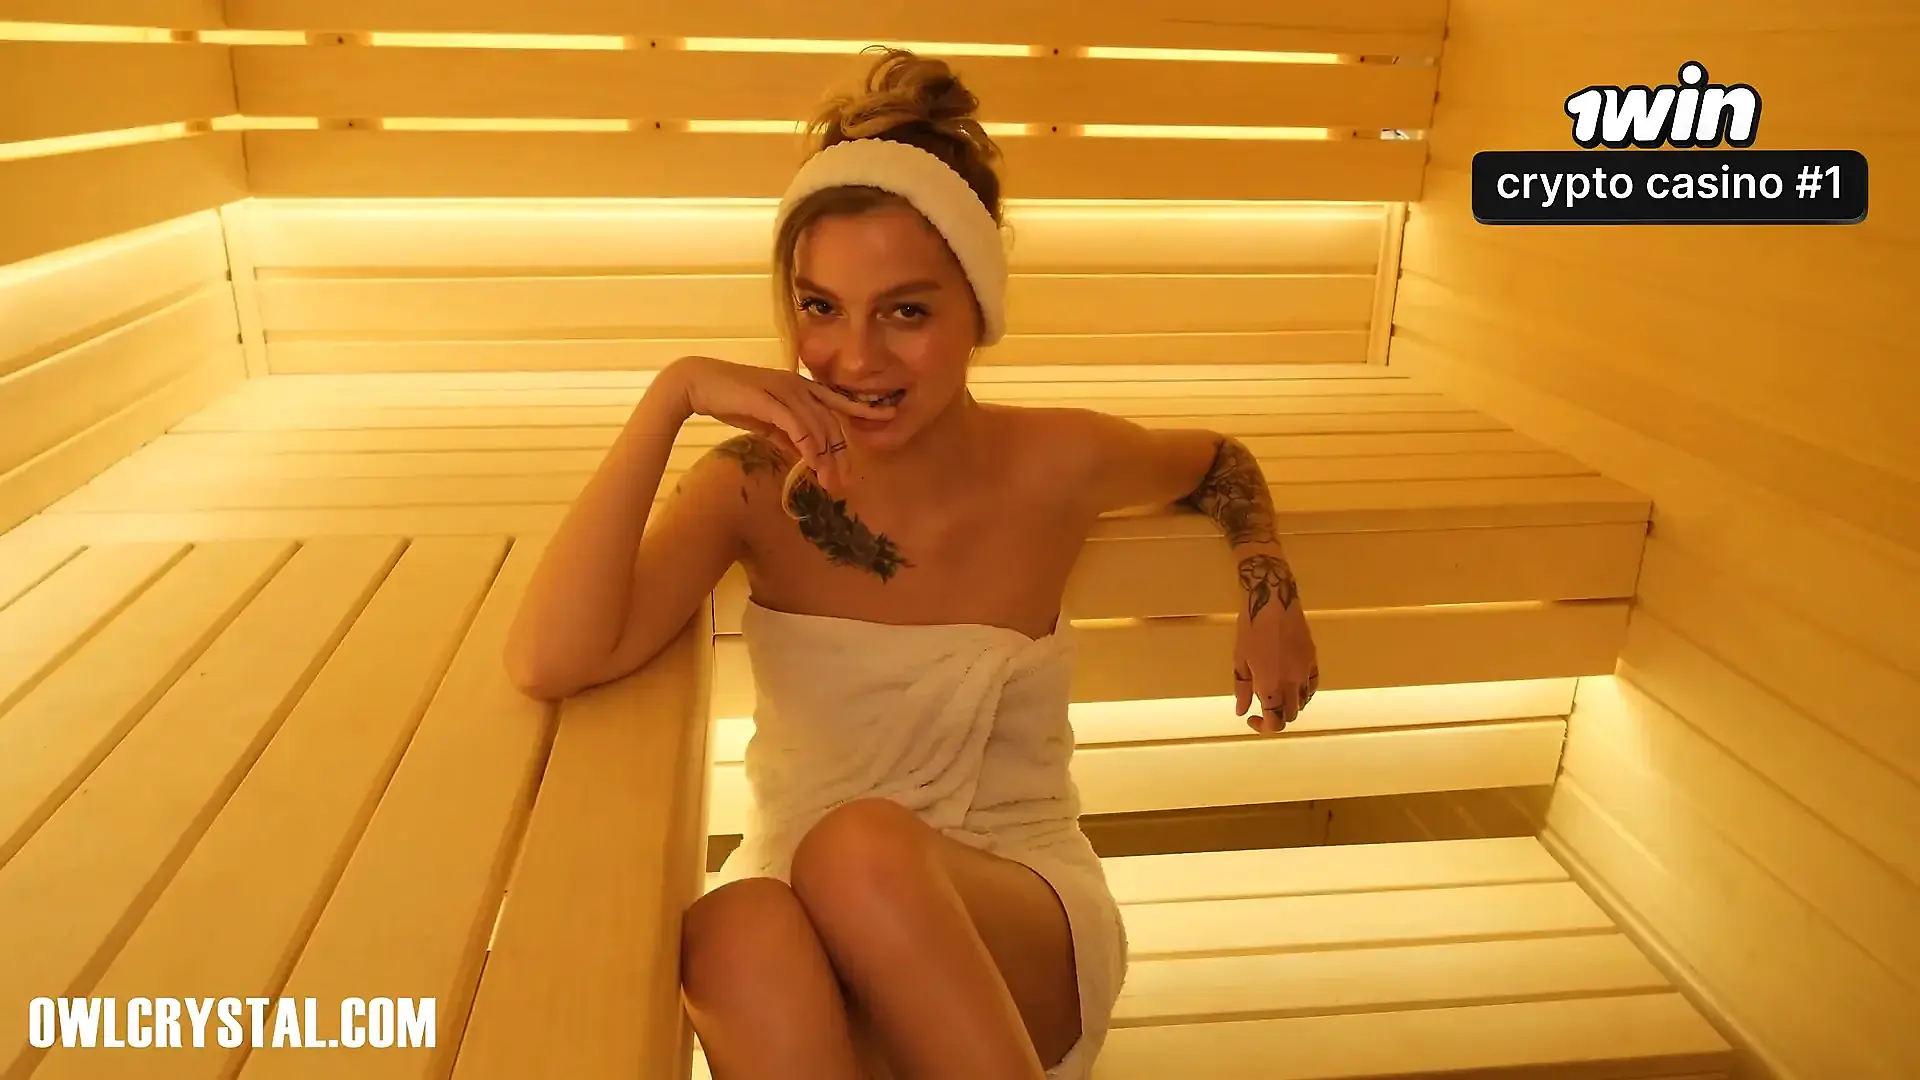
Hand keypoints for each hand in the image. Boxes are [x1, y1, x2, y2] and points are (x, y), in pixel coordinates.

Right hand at [657, 356, 894, 492]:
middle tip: (845, 481)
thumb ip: (788, 434)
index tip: (888, 416)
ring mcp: (785, 390)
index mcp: (800, 386)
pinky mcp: (771, 400)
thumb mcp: (767, 421)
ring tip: (829, 483)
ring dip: (826, 458)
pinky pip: (798, 427)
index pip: (838, 400)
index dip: (863, 408)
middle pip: (831, 421)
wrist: (699, 384)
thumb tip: (804, 455)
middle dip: (840, 454)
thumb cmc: (732, 400)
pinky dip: (808, 447)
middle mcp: (798, 385)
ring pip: (818, 427)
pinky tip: (813, 464)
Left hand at [1231, 552, 1318, 733]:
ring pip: (1303, 702)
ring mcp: (1306, 671)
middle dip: (1276, 717)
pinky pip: (1313, 686)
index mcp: (1271, 685)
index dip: (1263, 726)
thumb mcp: (1240, 660)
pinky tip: (1293, 686)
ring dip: (1290, 705)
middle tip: (1262, 707)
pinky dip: (1304, 693)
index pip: (1275, 721)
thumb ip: (1242, 689)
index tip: (1252, 718)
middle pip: (1291, 715)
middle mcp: (1292, 683)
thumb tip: (1242, 711)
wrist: (1274, 600)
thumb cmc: (1250, 629)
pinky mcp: (1314, 659)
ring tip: (1276, 693)